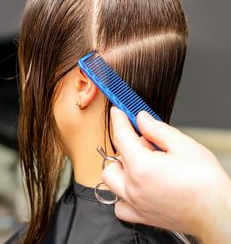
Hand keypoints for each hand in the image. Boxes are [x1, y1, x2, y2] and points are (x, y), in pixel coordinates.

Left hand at [102, 107, 230, 243]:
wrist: (216, 213)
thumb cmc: (206, 183)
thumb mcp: (184, 145)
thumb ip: (158, 129)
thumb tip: (142, 119)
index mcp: (142, 167)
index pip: (121, 135)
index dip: (119, 119)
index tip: (118, 111)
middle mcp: (133, 187)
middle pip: (114, 157)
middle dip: (126, 145)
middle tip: (147, 142)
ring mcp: (135, 204)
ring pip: (112, 180)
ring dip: (121, 167)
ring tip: (143, 163)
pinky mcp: (141, 217)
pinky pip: (120, 204)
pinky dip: (123, 192)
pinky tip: (139, 185)